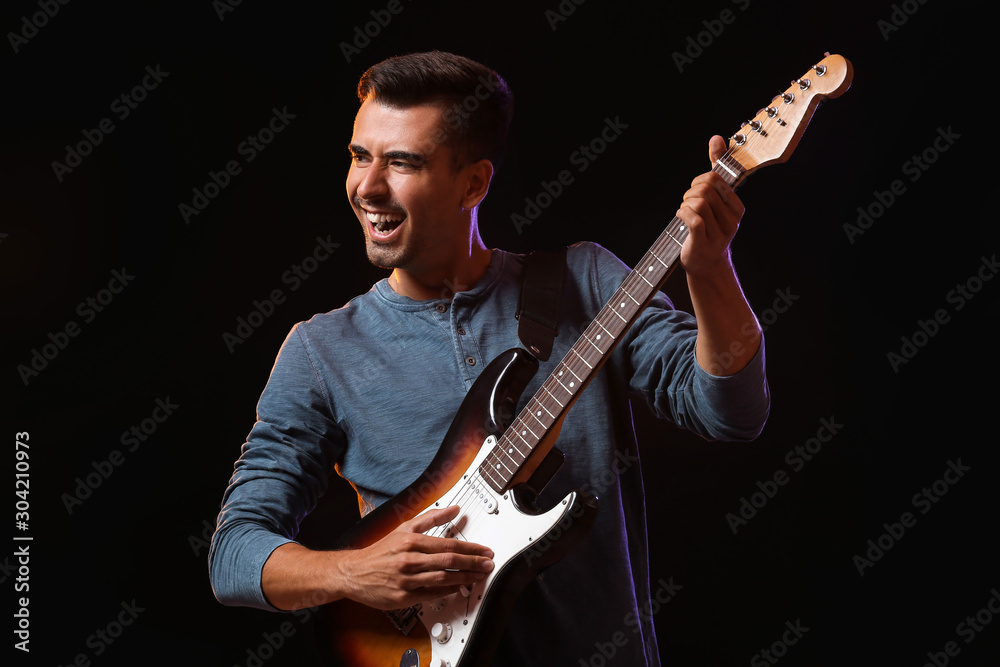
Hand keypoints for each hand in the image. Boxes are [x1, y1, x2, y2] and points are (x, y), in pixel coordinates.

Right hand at [337, 505, 494, 609]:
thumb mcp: (404, 528)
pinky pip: (431, 594)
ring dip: (464, 578)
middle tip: (488, 564)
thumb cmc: (381, 551)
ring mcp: (407, 580)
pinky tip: (458, 588)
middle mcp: (410, 559)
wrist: (353, 572)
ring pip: (443, 579)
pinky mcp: (403, 597)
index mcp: (411, 541)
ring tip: (478, 577)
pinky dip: (447, 591)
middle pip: (449, 561)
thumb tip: (454, 509)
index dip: (471, 549)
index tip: (484, 551)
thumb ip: (431, 518)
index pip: (449, 544)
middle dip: (473, 563)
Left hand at [676, 135, 744, 277]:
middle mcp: (732, 220)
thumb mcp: (715, 197)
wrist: (706, 263)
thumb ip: (718, 167)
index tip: (697, 190)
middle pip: (705, 189)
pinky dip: (682, 214)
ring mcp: (719, 233)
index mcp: (737, 207)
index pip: (716, 178)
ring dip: (685, 204)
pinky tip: (681, 217)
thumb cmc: (709, 226)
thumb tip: (717, 138)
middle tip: (687, 202)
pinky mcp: (704, 242)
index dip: (700, 180)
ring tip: (685, 211)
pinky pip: (692, 219)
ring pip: (698, 202)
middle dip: (690, 192)